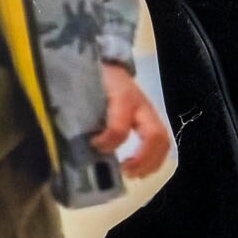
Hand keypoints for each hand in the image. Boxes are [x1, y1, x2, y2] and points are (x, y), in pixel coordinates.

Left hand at [91, 62, 170, 176]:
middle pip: (155, 136)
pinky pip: (161, 142)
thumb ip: (81, 113)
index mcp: (122, 98)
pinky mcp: (152, 119)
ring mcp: (150, 113)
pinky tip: (140, 169)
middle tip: (124, 171)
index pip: (121, 127)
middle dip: (142, 159)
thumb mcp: (85, 90)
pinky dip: (153, 159)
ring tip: (134, 174)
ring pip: (163, 140)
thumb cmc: (96, 80)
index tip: (94, 146)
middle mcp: (141, 106)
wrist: (110, 63)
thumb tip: (75, 142)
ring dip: (151, 162)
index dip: (108, 142)